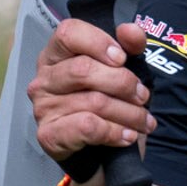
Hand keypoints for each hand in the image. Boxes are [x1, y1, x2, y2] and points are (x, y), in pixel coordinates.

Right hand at [30, 17, 153, 172]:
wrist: (100, 154)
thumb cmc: (108, 103)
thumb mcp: (124, 71)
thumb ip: (129, 46)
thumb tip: (131, 31)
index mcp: (57, 55)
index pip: (68, 32)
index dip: (98, 41)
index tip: (123, 58)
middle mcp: (44, 79)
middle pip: (83, 69)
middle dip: (123, 83)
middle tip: (143, 96)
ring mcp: (42, 108)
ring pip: (93, 102)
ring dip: (129, 113)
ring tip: (144, 121)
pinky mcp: (48, 135)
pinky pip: (88, 127)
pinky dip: (115, 132)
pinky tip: (127, 136)